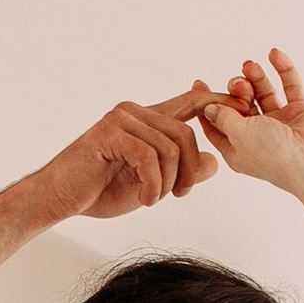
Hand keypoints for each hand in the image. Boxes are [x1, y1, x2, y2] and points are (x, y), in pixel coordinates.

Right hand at [30, 89, 222, 226]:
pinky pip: (149, 157)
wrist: (58, 198)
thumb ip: (182, 173)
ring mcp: (121, 119)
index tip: (245, 110)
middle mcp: (135, 112)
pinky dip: (152, 185)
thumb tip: (215, 163)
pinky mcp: (109, 133)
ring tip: (152, 199)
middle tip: (180, 195)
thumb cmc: (100, 191)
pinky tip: (142, 199)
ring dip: (168, 183)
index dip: (220, 104)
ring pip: (171, 147)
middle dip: (190, 171)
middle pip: (187, 134)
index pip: (192, 103)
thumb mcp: (152, 185)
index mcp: (147, 119)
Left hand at [193, 48, 303, 189]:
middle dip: (236, 90)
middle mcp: (256, 136)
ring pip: (263, 95)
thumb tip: (207, 108)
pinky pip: (289, 87)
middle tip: (238, 83)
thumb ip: (223, 117)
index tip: (199, 84)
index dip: (206, 105)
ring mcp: (278, 124)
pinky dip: (283, 70)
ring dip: (255, 78)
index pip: (216, 124)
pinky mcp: (298, 112)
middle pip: (239, 106)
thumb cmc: (275, 156)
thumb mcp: (238, 134)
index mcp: (237, 149)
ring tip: (250, 66)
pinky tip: (274, 54)